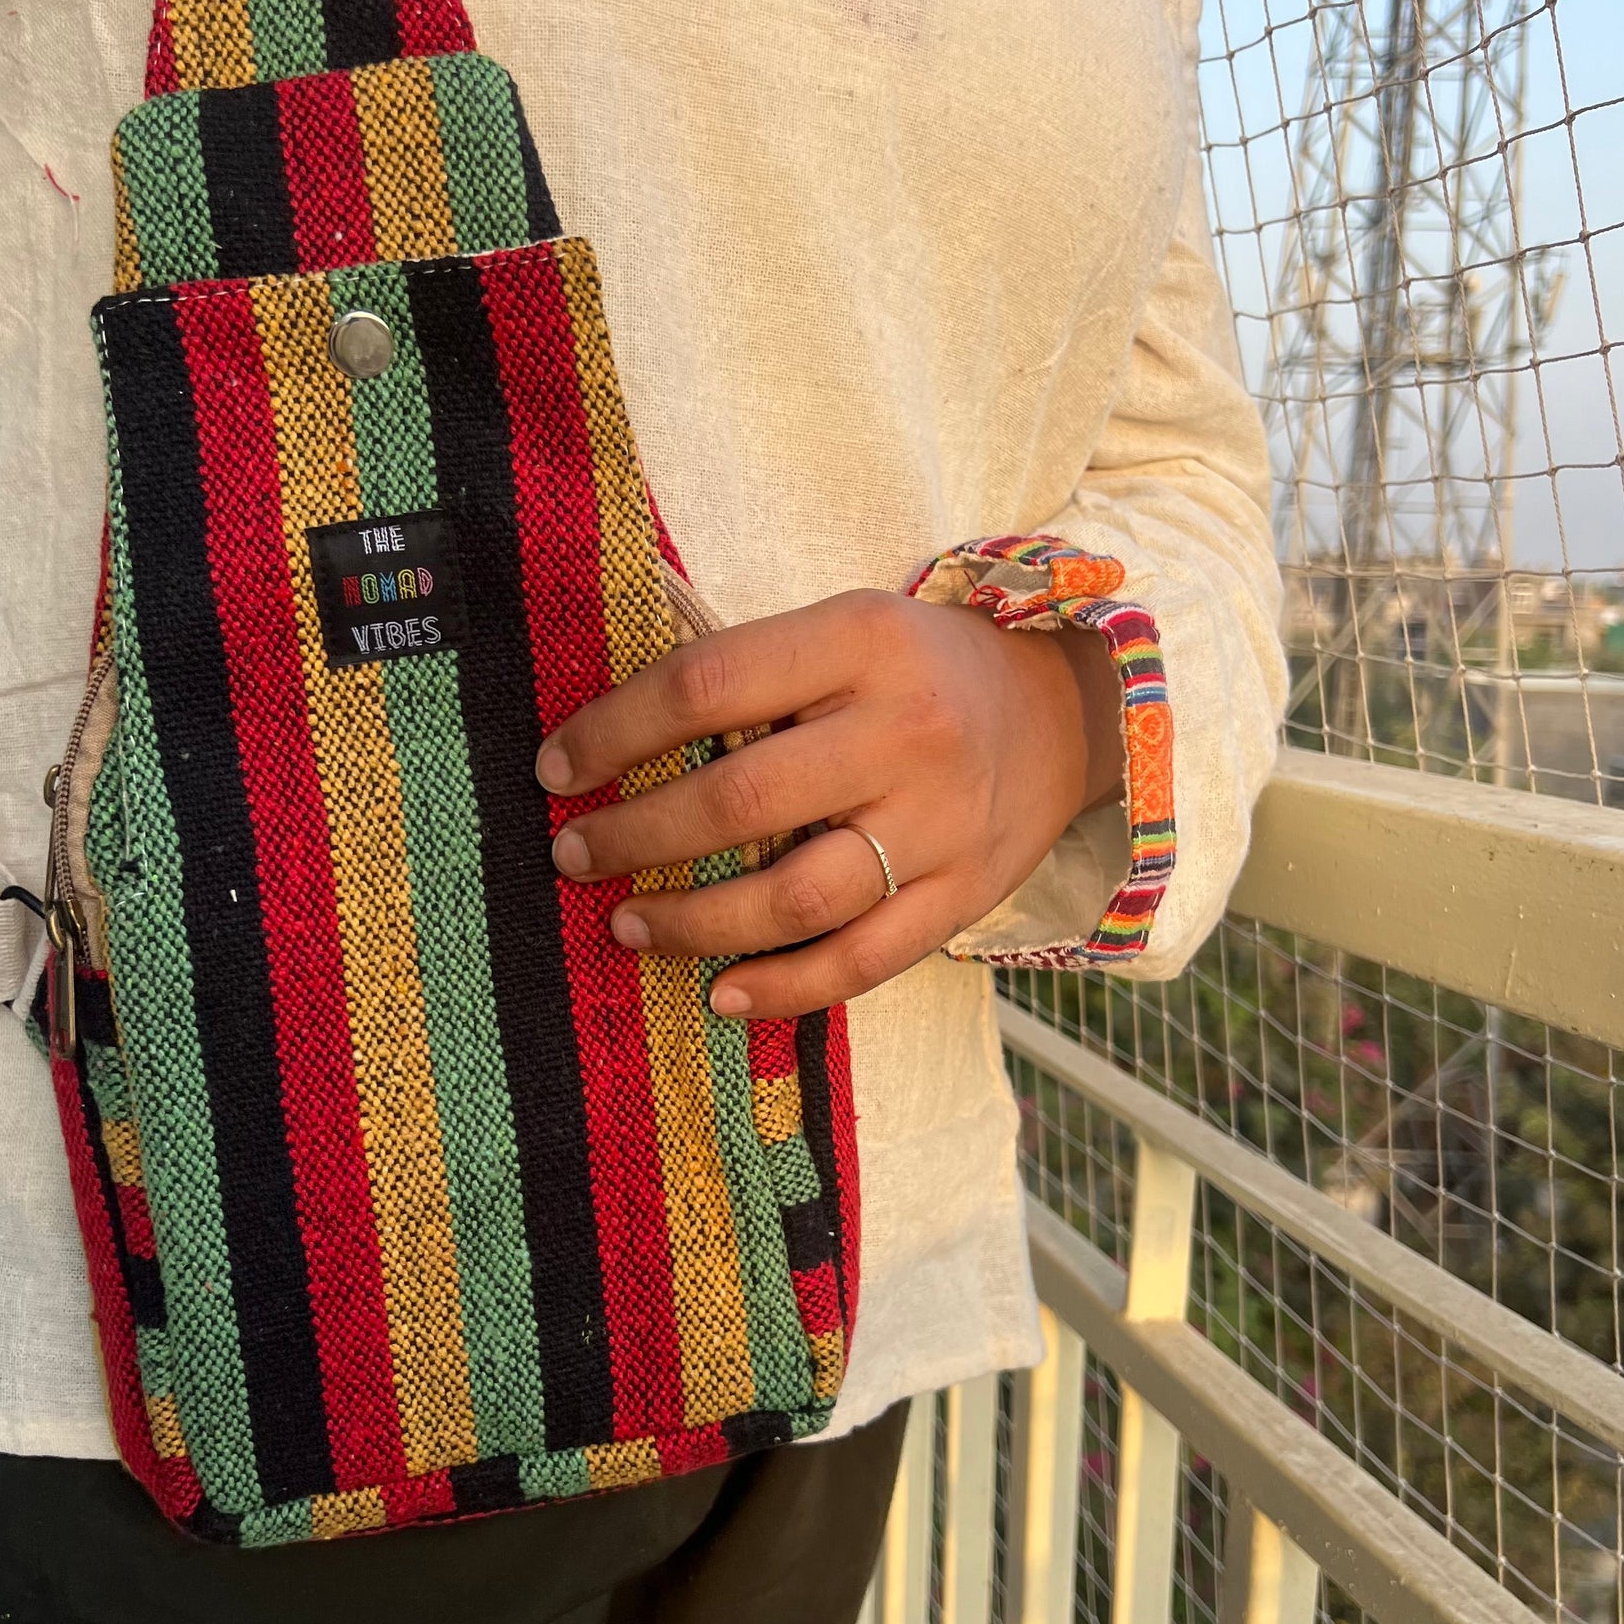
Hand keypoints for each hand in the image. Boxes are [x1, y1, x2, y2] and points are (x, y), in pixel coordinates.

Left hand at [534, 588, 1126, 1019]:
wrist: (1067, 711)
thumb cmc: (920, 669)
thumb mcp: (846, 629)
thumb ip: (753, 673)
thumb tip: (615, 735)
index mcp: (860, 642)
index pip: (707, 685)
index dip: (615, 731)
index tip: (557, 766)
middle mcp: (903, 732)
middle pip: (741, 801)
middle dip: (635, 837)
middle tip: (574, 855)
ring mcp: (938, 823)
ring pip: (795, 898)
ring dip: (695, 923)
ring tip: (628, 925)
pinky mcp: (962, 895)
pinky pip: (862, 962)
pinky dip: (784, 989)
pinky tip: (722, 993)